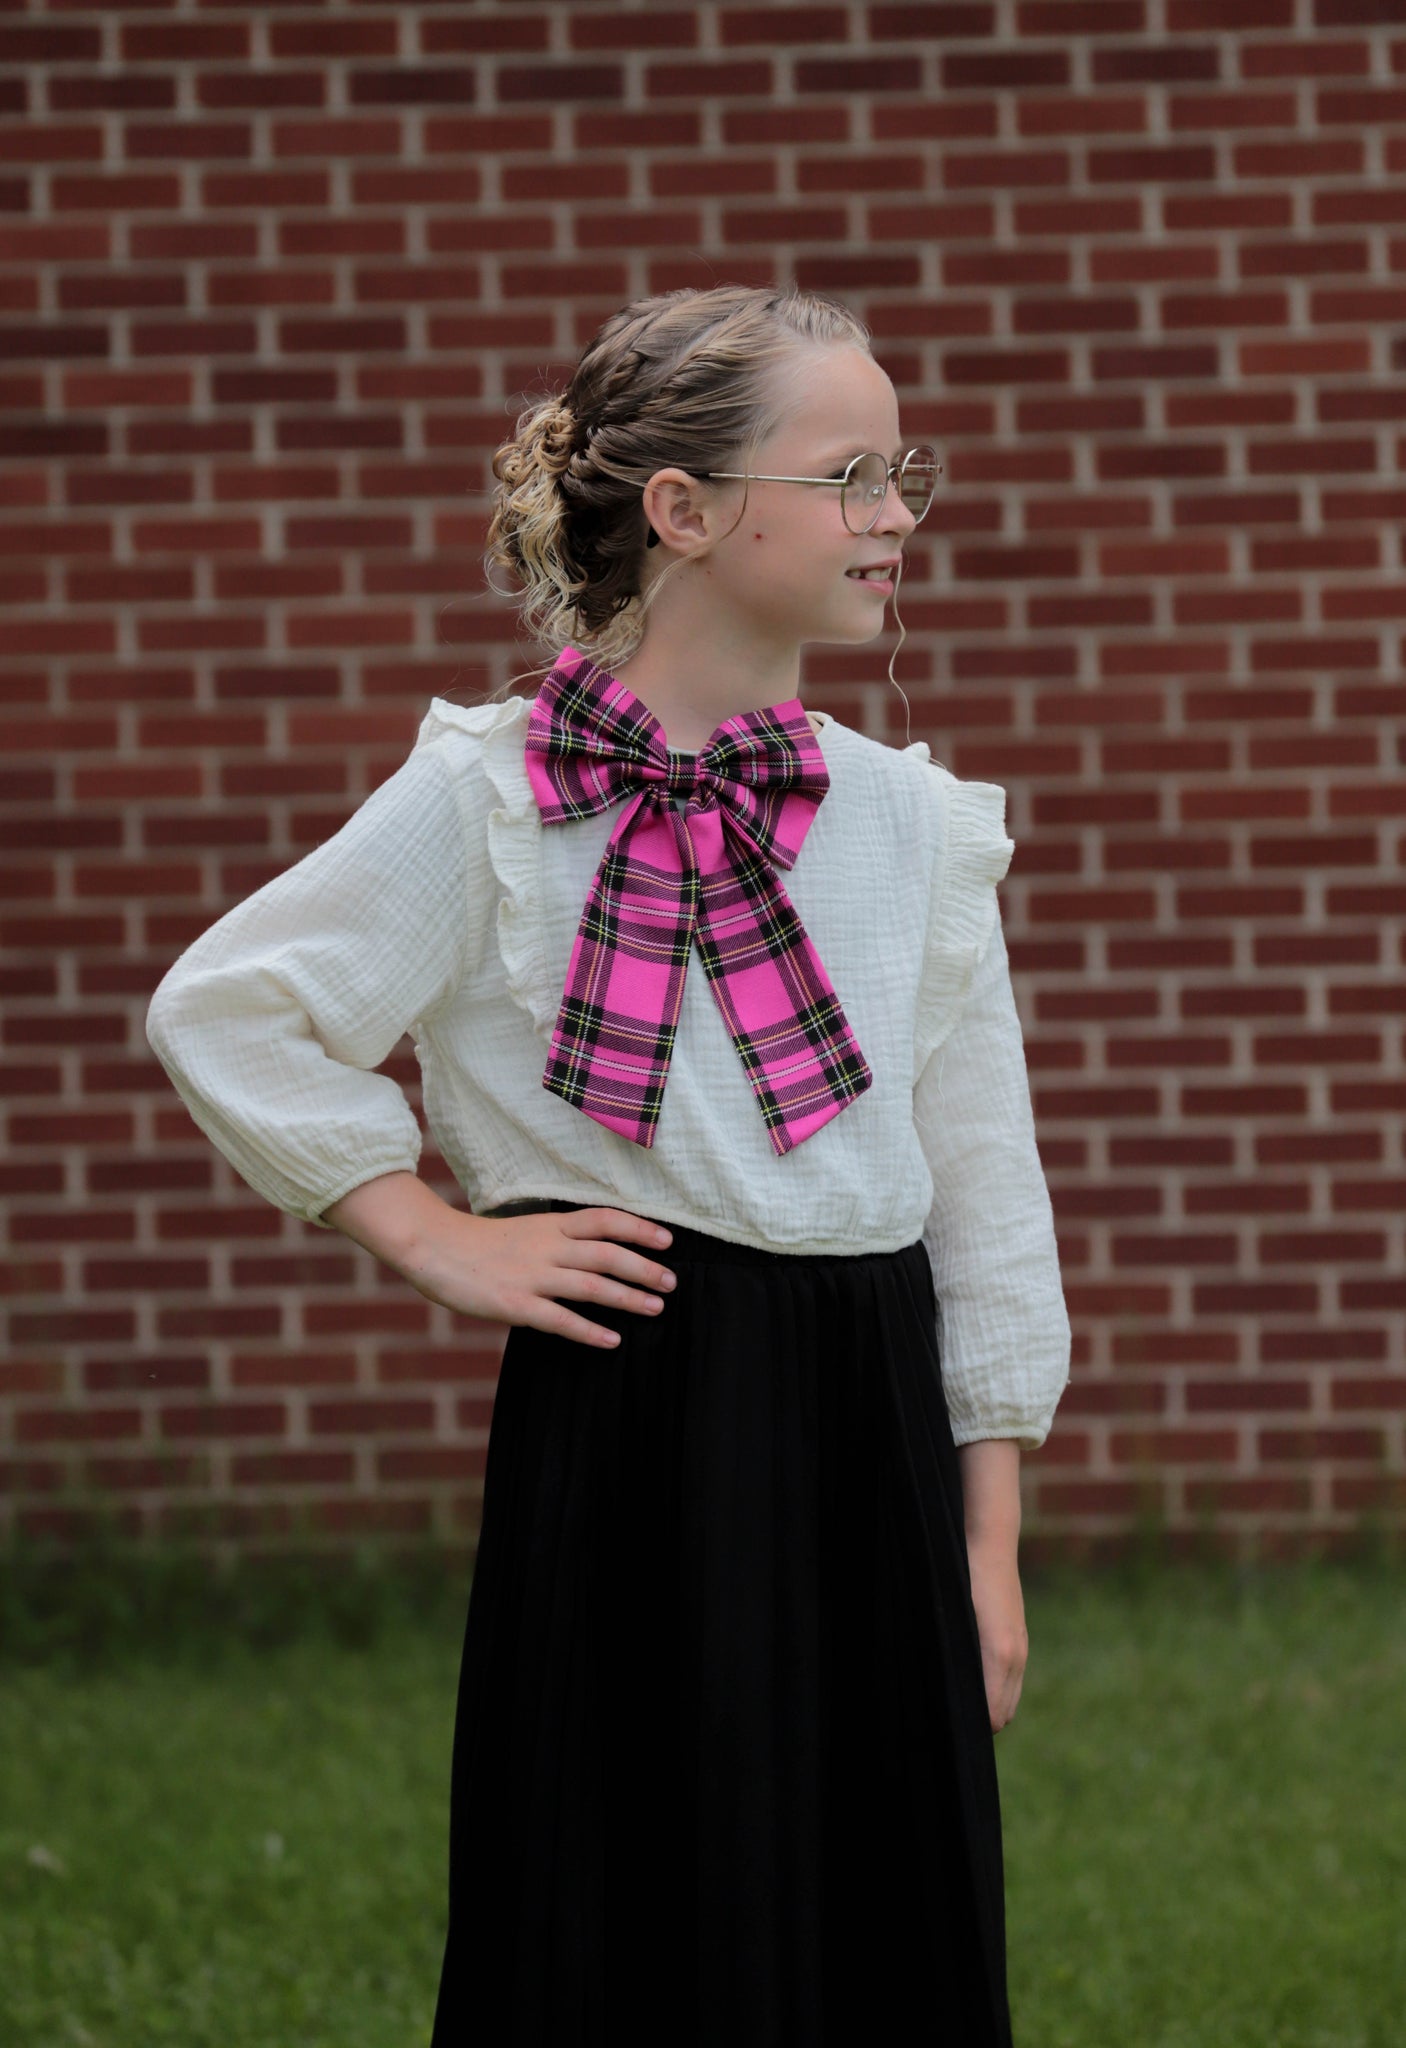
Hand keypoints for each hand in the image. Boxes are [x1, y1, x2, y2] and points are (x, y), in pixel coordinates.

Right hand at [398, 1204, 677, 1350]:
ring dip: (628, 1297)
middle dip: (644, 1267)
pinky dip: (589, 1331)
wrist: (431, 1246)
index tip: (668, 1239)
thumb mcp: (523, 1230)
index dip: (639, 1228)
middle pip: (608, 1253)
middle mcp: (547, 1247)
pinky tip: (612, 1341)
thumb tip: (589, 1252)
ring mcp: (533, 1276)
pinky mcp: (516, 1304)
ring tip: (656, 1307)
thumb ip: (555, 1240)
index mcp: (550, 1225)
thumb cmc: (476, 1243)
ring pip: (592, 1285)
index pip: (605, 1220)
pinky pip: (560, 1320)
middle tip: (672, 1282)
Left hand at [966, 1539, 1027, 1732]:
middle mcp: (1017, 1656)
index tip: (951, 1724)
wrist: (991, 1545)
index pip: (993, 1714)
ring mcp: (1022, 1647)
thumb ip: (957, 1657)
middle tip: (953, 1718)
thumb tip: (950, 1691)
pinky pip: (1013, 1680)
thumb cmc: (964, 1579)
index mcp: (1000, 1655)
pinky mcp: (1021, 1638)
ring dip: (991, 1706)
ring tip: (961, 1702)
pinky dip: (998, 1690)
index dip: (972, 1726)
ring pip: (1011, 1698)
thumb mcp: (955, 1619)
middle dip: (982, 1722)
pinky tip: (975, 1680)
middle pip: (1004, 1714)